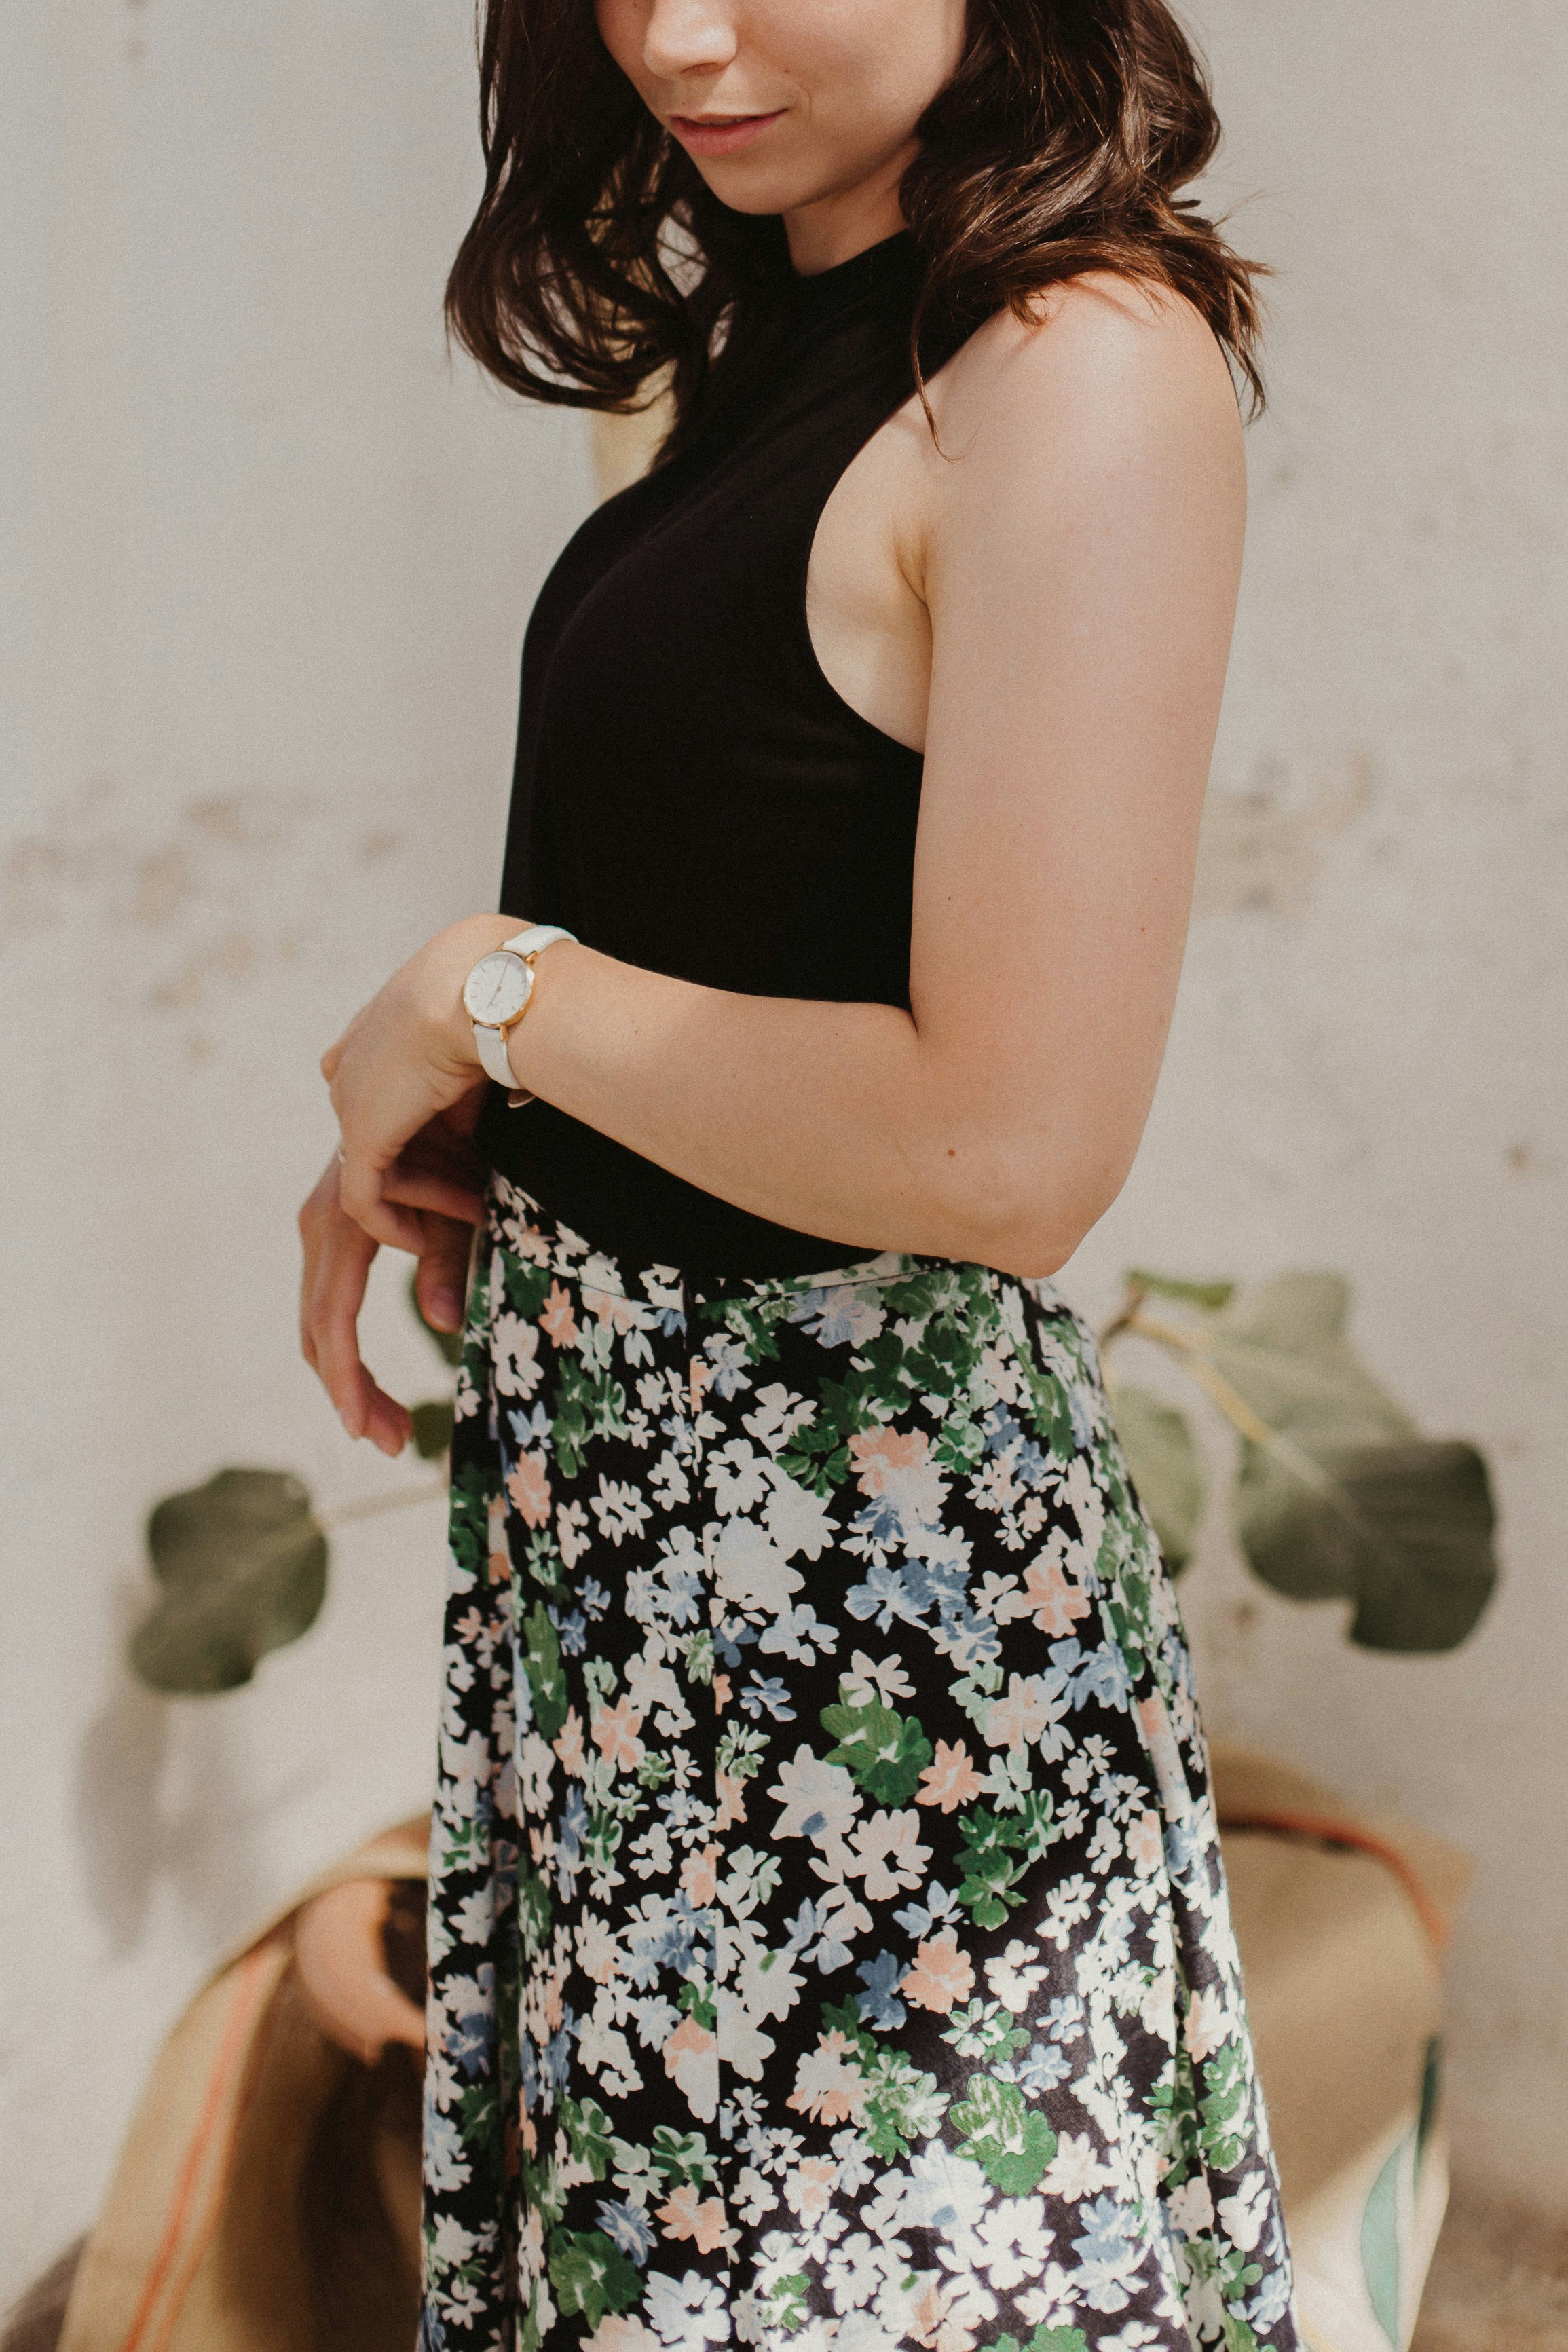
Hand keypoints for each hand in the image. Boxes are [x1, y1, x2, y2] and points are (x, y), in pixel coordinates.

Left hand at [302, 914, 515, 1452]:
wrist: (494, 992)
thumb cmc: (500, 1077)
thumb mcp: (479, 1189)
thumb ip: (451, 1251)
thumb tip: (436, 1328)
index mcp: (366, 1172)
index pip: (340, 1271)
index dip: (355, 1346)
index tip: (386, 1418)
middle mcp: (344, 1165)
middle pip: (317, 1287)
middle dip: (338, 1369)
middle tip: (373, 1435)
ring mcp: (346, 1149)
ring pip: (325, 1272)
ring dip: (346, 1347)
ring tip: (375, 1412)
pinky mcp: (361, 1133)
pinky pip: (372, 1216)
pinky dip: (412, 1242)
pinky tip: (466, 1228)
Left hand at [320, 914, 514, 1253]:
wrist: (488, 990)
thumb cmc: (503, 1001)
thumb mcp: (482, 1038)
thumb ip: (475, 1072)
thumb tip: (515, 1089)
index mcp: (378, 1032)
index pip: (392, 1097)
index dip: (431, 1137)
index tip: (473, 1160)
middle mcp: (352, 1065)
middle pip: (387, 1139)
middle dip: (433, 1176)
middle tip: (476, 1203)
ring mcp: (350, 1101)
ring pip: (383, 1169)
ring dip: (430, 1199)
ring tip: (476, 1212)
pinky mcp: (359, 1137)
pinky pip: (364, 1200)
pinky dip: (392, 1226)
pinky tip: (424, 1242)